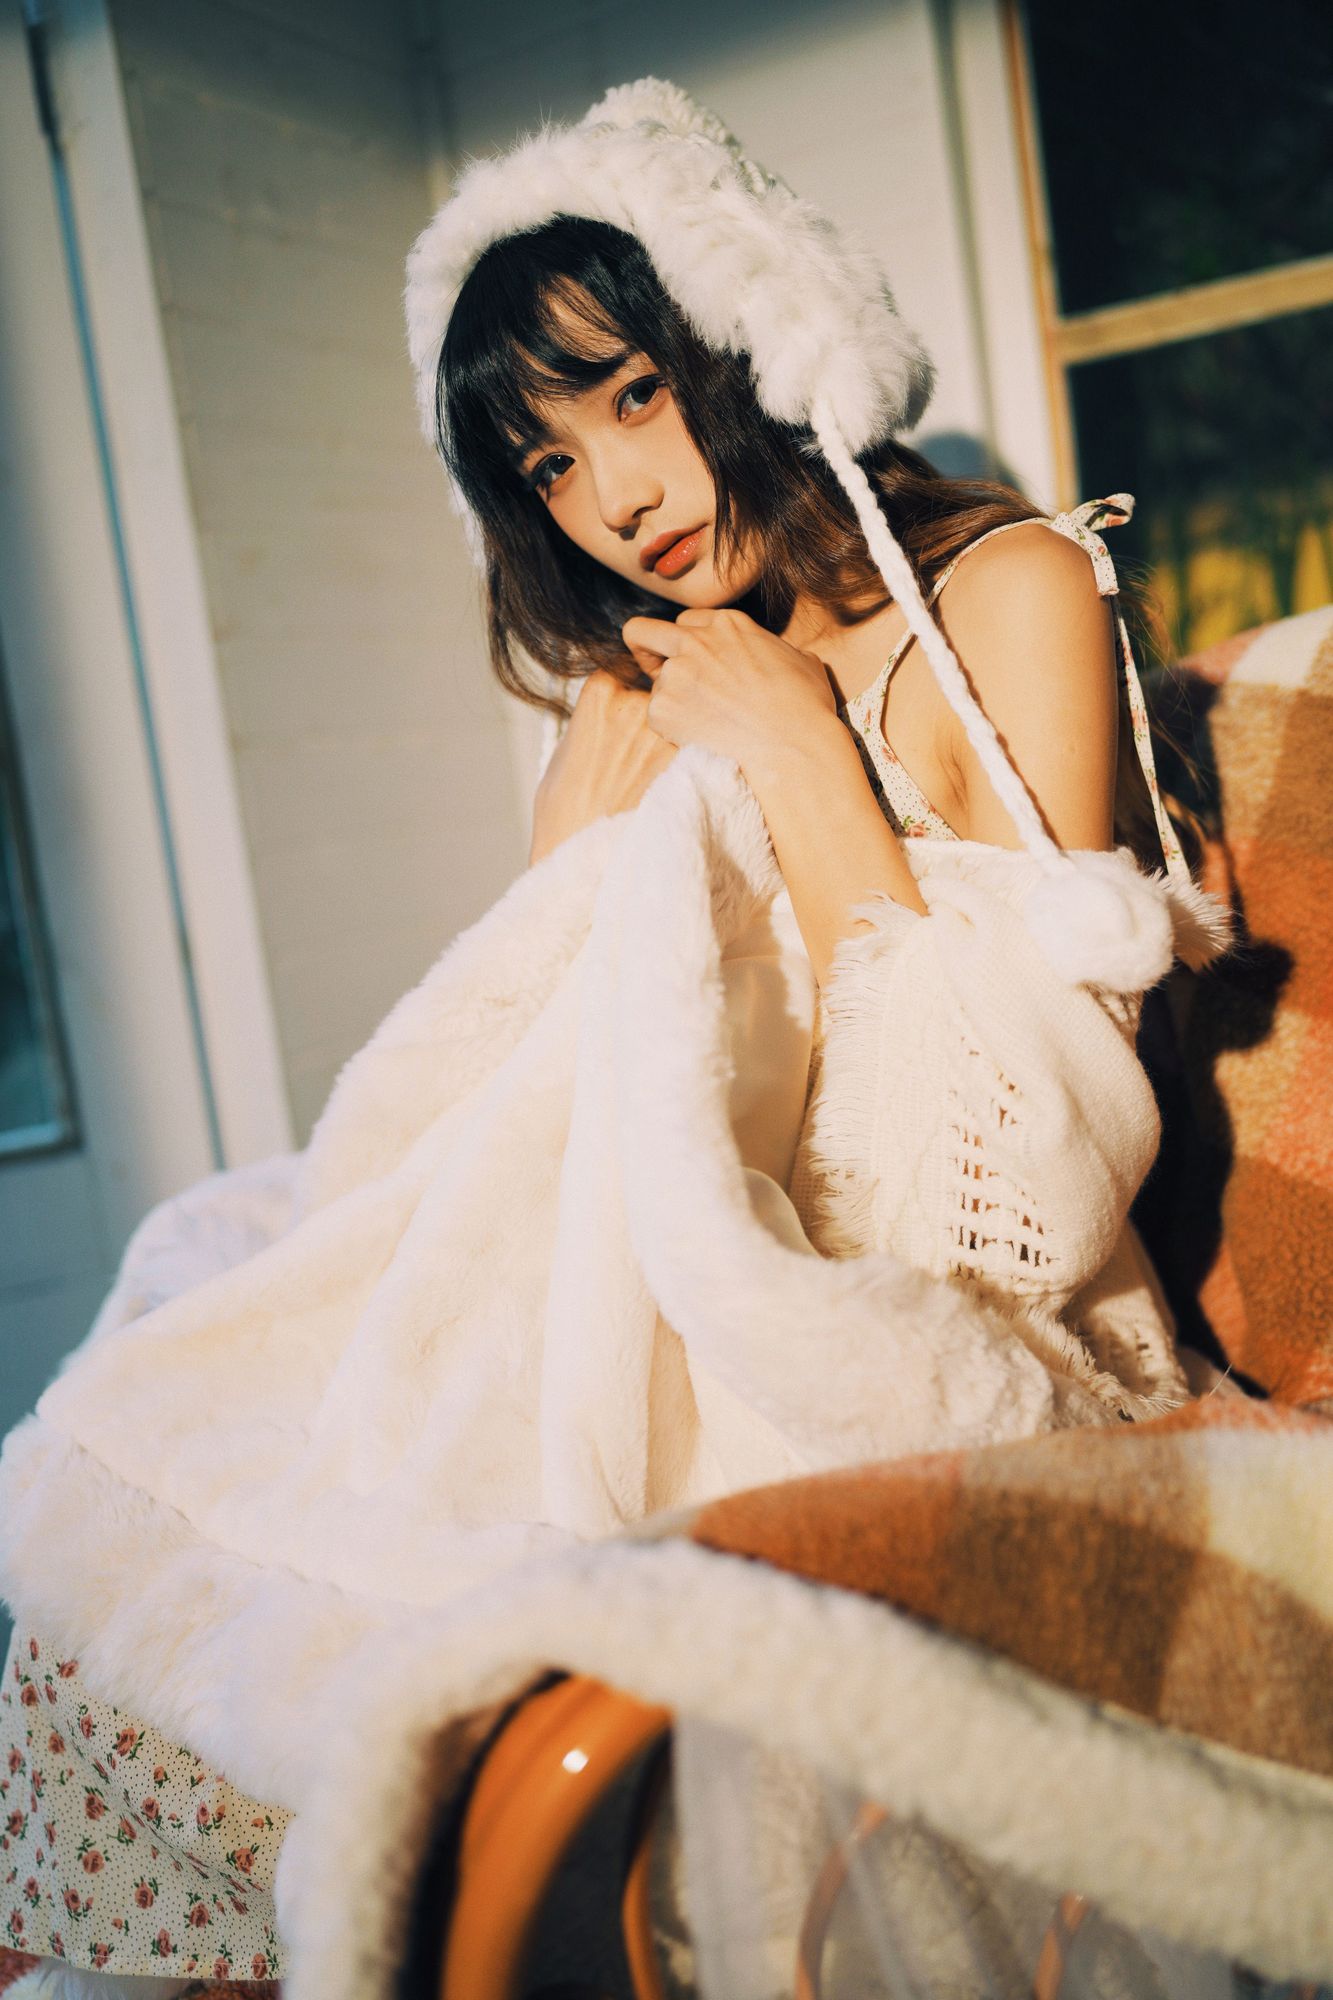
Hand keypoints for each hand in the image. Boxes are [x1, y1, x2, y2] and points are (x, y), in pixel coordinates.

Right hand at [529, 669, 677, 865]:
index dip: (629, 686)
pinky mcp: (688, 762)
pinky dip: (693, 760)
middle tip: (645, 742)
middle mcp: (636, 704)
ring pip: (682, 718)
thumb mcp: (566, 751)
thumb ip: (593, 720)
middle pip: (659, 689)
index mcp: (600, 694)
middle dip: (657, 709)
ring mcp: (666, 732)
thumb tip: (609, 710)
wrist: (584, 857)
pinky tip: (676, 782)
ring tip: (655, 770)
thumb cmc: (566, 811)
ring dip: (677, 735)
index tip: (630, 705)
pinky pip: (695, 749)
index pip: (624, 667)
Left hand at [621, 607, 839, 778]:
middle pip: (643, 632)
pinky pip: (656, 716)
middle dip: (645, 650)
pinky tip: (701, 737)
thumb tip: (771, 657)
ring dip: (673, 700)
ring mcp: (676, 673)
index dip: (690, 643)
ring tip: (706, 723)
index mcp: (727, 624)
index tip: (698, 664)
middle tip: (658, 674)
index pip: (686, 622)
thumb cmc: (806, 706)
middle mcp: (695, 641)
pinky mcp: (662, 707)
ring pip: (655, 682)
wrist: (793, 745)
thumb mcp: (799, 658)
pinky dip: (672, 728)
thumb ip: (769, 649)